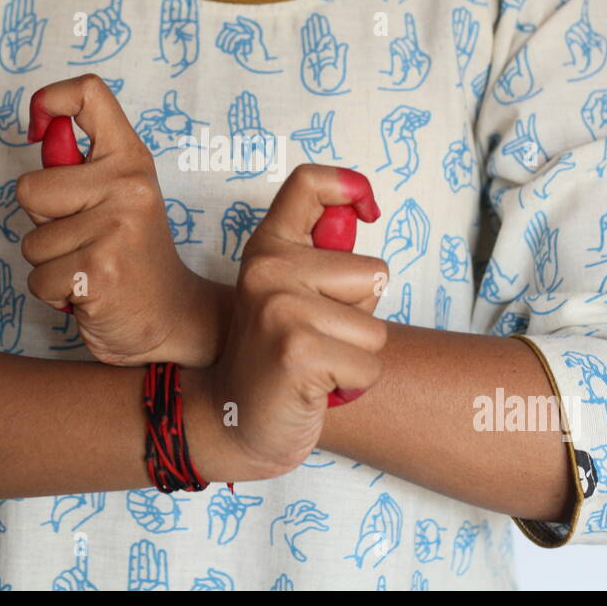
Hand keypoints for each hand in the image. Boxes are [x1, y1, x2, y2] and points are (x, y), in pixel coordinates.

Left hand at [18, 74, 229, 365]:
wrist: (171, 318)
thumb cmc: (131, 256)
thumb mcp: (117, 199)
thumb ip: (79, 168)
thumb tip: (40, 131)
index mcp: (131, 159)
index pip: (89, 93)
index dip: (48, 99)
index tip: (36, 126)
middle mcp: (128, 185)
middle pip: (29, 188)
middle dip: (41, 224)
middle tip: (82, 239)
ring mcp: (115, 228)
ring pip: (31, 243)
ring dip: (50, 265)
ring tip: (89, 266)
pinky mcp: (99, 270)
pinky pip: (38, 279)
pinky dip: (54, 294)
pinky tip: (89, 291)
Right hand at [185, 165, 385, 480]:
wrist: (232, 422)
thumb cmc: (276, 359)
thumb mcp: (289, 295)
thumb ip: (321, 257)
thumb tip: (362, 212)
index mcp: (268, 247)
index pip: (310, 183)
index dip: (352, 186)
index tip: (367, 211)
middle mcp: (268, 269)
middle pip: (373, 274)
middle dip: (361, 316)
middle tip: (316, 338)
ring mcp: (280, 308)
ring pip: (374, 329)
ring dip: (356, 357)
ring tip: (314, 364)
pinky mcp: (298, 350)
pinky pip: (368, 366)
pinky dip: (352, 387)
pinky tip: (314, 388)